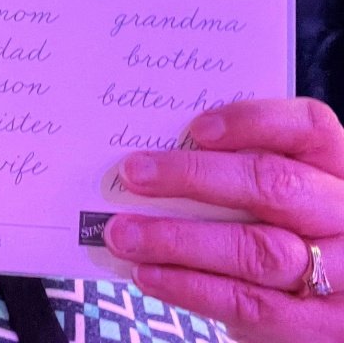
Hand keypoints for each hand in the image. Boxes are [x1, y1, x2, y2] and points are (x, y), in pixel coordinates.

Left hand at [103, 98, 343, 342]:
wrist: (324, 297)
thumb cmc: (280, 223)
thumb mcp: (279, 186)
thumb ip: (238, 163)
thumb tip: (155, 154)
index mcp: (336, 165)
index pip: (308, 126)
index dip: (253, 122)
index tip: (196, 128)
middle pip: (275, 186)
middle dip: (194, 177)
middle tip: (133, 174)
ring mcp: (341, 274)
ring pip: (257, 251)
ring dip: (177, 240)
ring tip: (122, 233)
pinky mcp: (318, 325)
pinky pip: (248, 305)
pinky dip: (189, 288)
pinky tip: (147, 275)